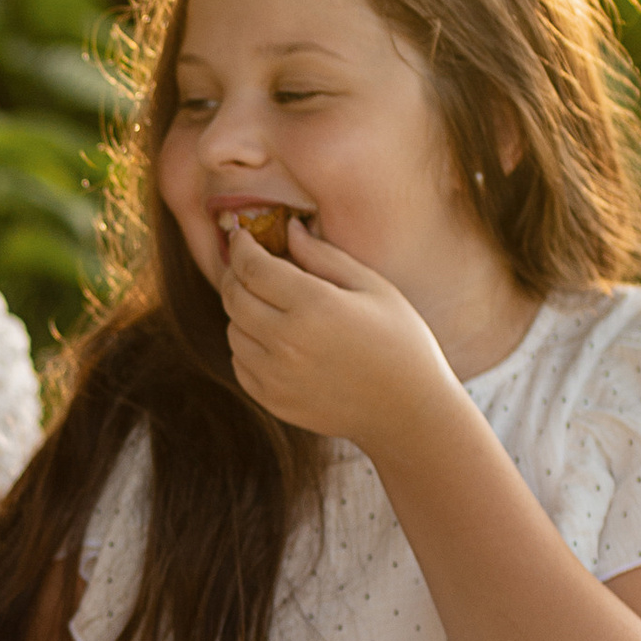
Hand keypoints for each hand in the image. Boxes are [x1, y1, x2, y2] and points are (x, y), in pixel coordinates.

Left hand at [221, 219, 462, 454]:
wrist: (408, 410)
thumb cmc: (399, 340)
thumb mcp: (373, 287)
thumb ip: (325, 256)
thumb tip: (289, 230)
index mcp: (314, 306)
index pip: (252, 267)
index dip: (241, 246)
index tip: (242, 236)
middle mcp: (287, 343)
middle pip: (233, 297)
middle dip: (234, 274)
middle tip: (246, 264)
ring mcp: (276, 376)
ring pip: (232, 330)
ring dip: (241, 311)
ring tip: (267, 303)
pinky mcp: (273, 401)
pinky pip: (240, 363)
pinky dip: (248, 346)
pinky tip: (274, 339)